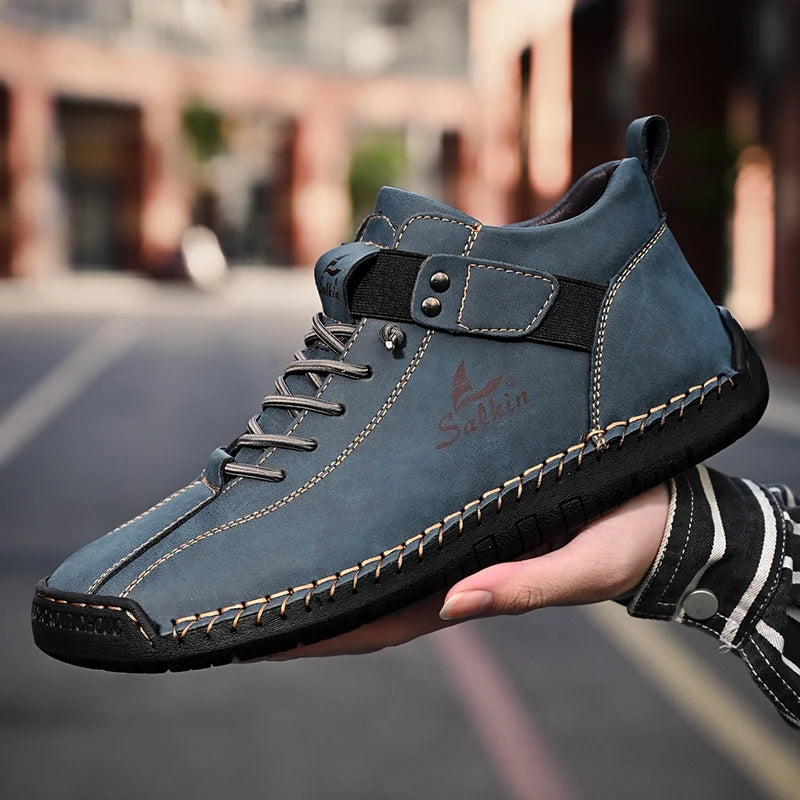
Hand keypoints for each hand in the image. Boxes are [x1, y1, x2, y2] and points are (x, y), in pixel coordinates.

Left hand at [267, 483, 668, 659]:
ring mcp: (460, 534)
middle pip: (368, 585)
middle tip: (236, 589)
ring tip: (267, 547)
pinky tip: (336, 505)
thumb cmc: (633, 539)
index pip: (384, 618)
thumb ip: (527, 586)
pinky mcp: (472, 501)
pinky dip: (367, 518)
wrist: (664, 507)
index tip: (261, 633)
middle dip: (307, 593)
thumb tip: (458, 604)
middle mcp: (456, 562)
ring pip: (381, 550)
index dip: (325, 629)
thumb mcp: (588, 566)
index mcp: (476, 584)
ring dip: (331, 553)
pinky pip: (408, 515)